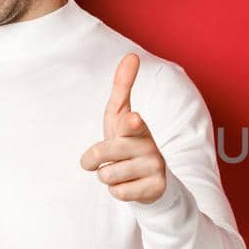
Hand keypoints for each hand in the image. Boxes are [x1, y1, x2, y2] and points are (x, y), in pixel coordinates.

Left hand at [80, 53, 167, 203]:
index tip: (133, 118)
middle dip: (94, 160)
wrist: (150, 177)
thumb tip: (132, 55)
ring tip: (120, 172)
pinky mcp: (155, 188)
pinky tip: (130, 185)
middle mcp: (149, 146)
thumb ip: (123, 87)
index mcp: (138, 127)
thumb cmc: (128, 141)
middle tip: (100, 161)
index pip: (131, 124)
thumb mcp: (120, 116)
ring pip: (108, 176)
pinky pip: (119, 193)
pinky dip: (118, 191)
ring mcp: (154, 168)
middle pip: (104, 154)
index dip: (129, 123)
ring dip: (107, 177)